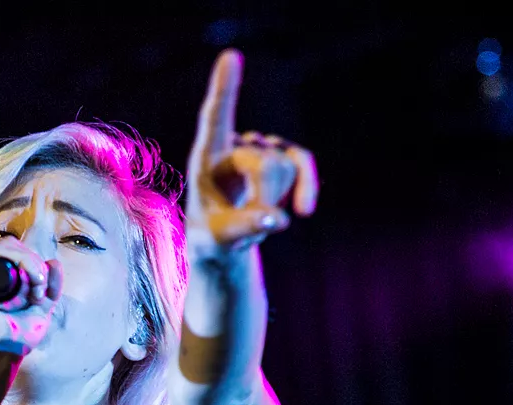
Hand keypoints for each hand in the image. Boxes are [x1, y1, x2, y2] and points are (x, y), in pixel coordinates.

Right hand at [0, 235, 62, 360]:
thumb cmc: (12, 340)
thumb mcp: (38, 310)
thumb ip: (49, 287)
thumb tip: (54, 262)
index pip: (10, 254)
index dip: (32, 265)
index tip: (42, 292)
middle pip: (9, 246)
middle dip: (34, 264)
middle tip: (40, 291)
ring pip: (5, 245)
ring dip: (31, 263)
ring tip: (35, 290)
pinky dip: (19, 258)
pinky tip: (28, 280)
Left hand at [185, 49, 317, 260]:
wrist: (223, 239)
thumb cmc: (211, 237)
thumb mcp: (219, 239)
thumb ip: (243, 228)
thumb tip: (276, 220)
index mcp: (205, 158)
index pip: (215, 117)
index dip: (225, 88)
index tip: (231, 56)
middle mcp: (231, 144)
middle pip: (266, 162)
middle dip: (268, 198)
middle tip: (257, 224)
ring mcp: (258, 146)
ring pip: (285, 165)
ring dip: (278, 197)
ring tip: (257, 215)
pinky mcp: (281, 154)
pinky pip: (303, 161)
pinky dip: (306, 186)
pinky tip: (303, 210)